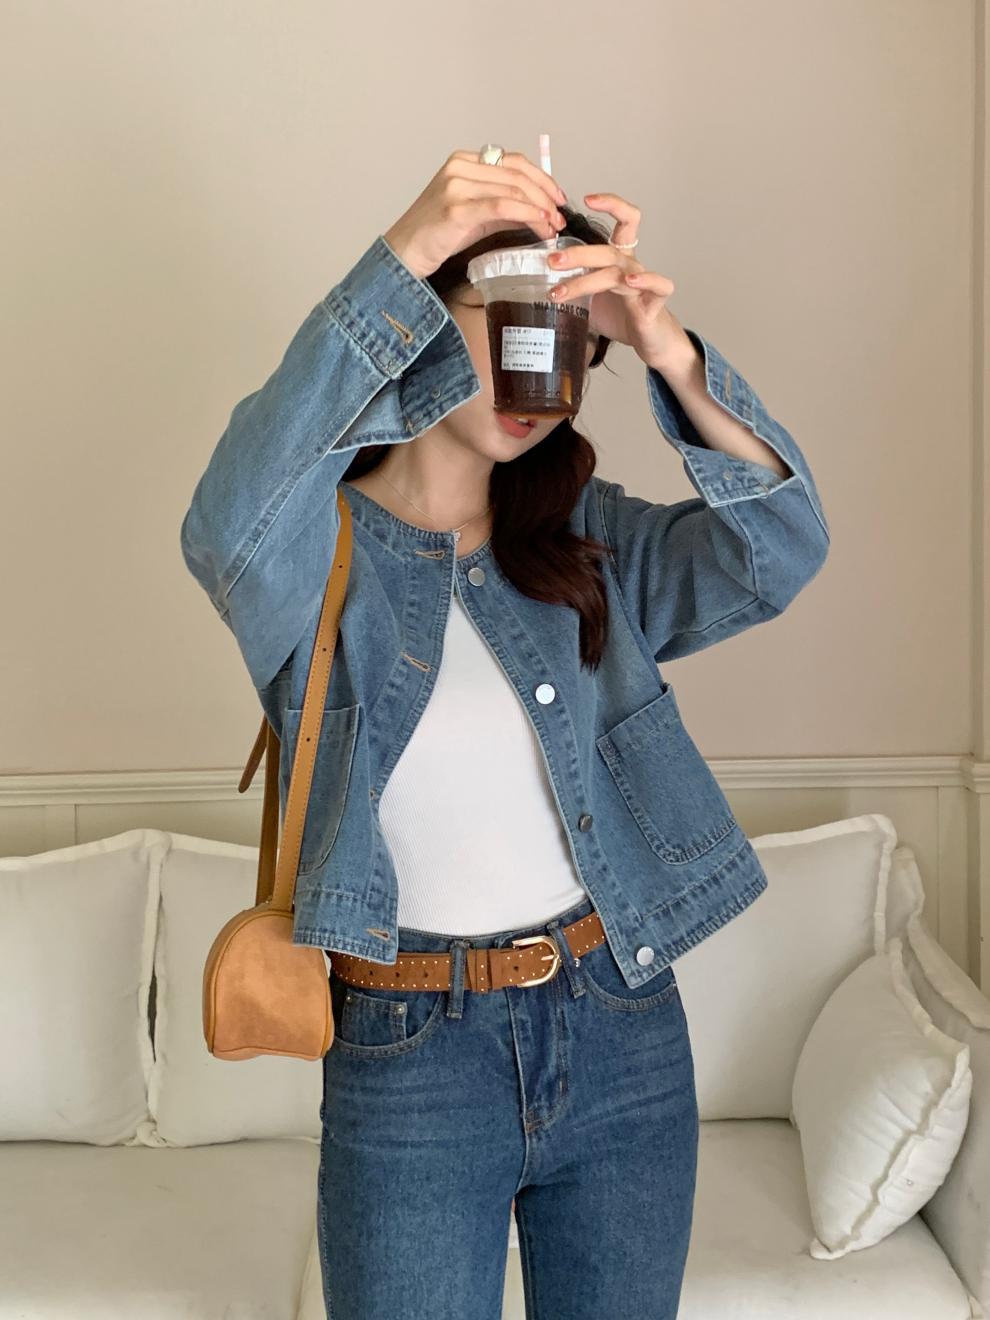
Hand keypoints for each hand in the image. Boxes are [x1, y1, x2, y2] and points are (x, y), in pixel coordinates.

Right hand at [383, 149, 568, 281]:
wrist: (405, 253)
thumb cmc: (437, 235)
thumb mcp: (474, 213)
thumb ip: (503, 206)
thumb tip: (538, 211)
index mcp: (463, 161)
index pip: (513, 162)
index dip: (542, 178)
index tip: (558, 198)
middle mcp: (459, 167)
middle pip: (517, 174)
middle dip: (546, 196)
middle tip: (561, 217)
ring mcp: (456, 186)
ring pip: (513, 190)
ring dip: (540, 209)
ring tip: (553, 227)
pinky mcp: (456, 209)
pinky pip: (502, 207)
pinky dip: (527, 215)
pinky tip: (540, 225)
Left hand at [547, 193, 689, 370]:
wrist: (650, 341)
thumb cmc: (621, 317)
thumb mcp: (589, 299)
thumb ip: (569, 287)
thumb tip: (531, 284)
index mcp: (618, 259)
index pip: (623, 220)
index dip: (610, 203)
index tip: (586, 199)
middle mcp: (631, 265)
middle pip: (607, 250)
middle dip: (577, 254)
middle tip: (550, 261)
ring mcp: (644, 283)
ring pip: (617, 271)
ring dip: (585, 280)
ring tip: (559, 292)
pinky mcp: (655, 301)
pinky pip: (657, 285)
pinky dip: (646, 279)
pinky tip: (630, 280)